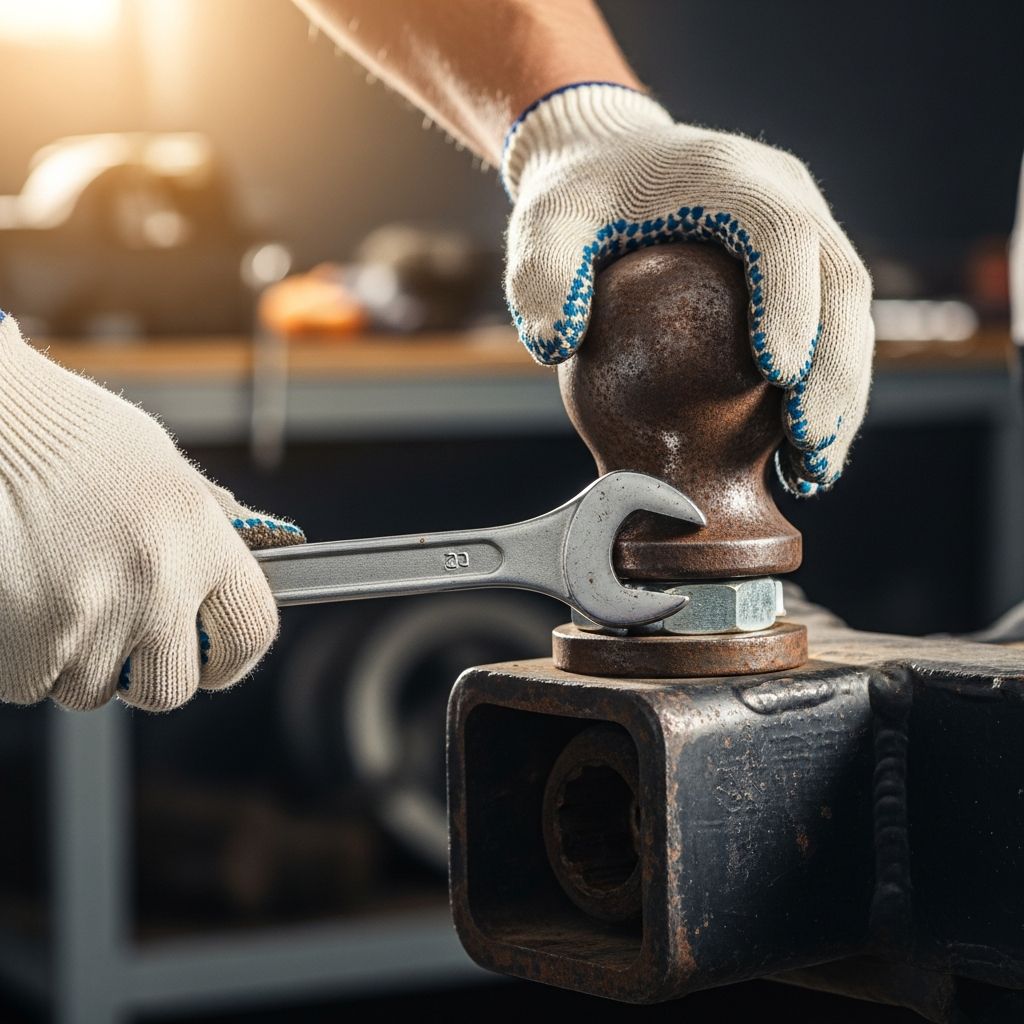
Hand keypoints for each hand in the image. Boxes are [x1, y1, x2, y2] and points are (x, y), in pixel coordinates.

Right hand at [0, 314, 303, 710]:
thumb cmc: (66, 435)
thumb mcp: (159, 466)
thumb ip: (207, 524)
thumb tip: (262, 554)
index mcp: (200, 536)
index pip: (253, 631)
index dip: (233, 657)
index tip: (213, 658)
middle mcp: (157, 583)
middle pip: (171, 687)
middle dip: (145, 675)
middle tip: (119, 634)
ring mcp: (91, 621)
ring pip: (91, 689)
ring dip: (74, 660)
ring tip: (52, 591)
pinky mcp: (26, 649)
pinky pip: (32, 685)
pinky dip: (22, 659)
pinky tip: (17, 599)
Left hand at [503, 83, 873, 494]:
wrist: (613, 159)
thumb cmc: (580, 195)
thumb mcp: (544, 221)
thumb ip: (541, 274)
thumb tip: (555, 344)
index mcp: (732, 176)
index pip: (781, 232)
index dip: (790, 300)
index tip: (778, 376)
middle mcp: (788, 196)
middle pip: (841, 282)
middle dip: (835, 370)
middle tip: (808, 446)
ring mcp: (807, 231)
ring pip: (852, 315)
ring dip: (843, 396)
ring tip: (814, 471)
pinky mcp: (805, 270)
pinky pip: (831, 333)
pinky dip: (823, 395)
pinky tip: (799, 457)